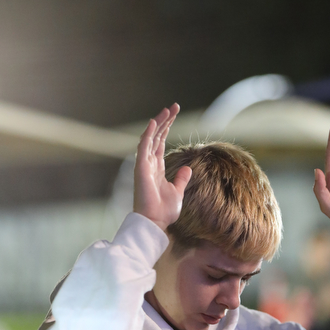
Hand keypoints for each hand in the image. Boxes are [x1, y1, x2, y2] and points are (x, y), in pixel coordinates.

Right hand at [133, 103, 191, 230]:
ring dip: (158, 123)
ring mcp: (144, 165)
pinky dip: (148, 134)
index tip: (174, 115)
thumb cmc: (164, 211)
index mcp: (157, 168)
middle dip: (165, 121)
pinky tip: (154, 122)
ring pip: (150, 138)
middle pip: (156, 136)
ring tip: (168, 110)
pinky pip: (143, 147)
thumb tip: (188, 168)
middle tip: (174, 107)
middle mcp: (149, 164)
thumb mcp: (177, 192)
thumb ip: (181, 179)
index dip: (167, 128)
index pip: (161, 143)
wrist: (155, 222)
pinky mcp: (141, 168)